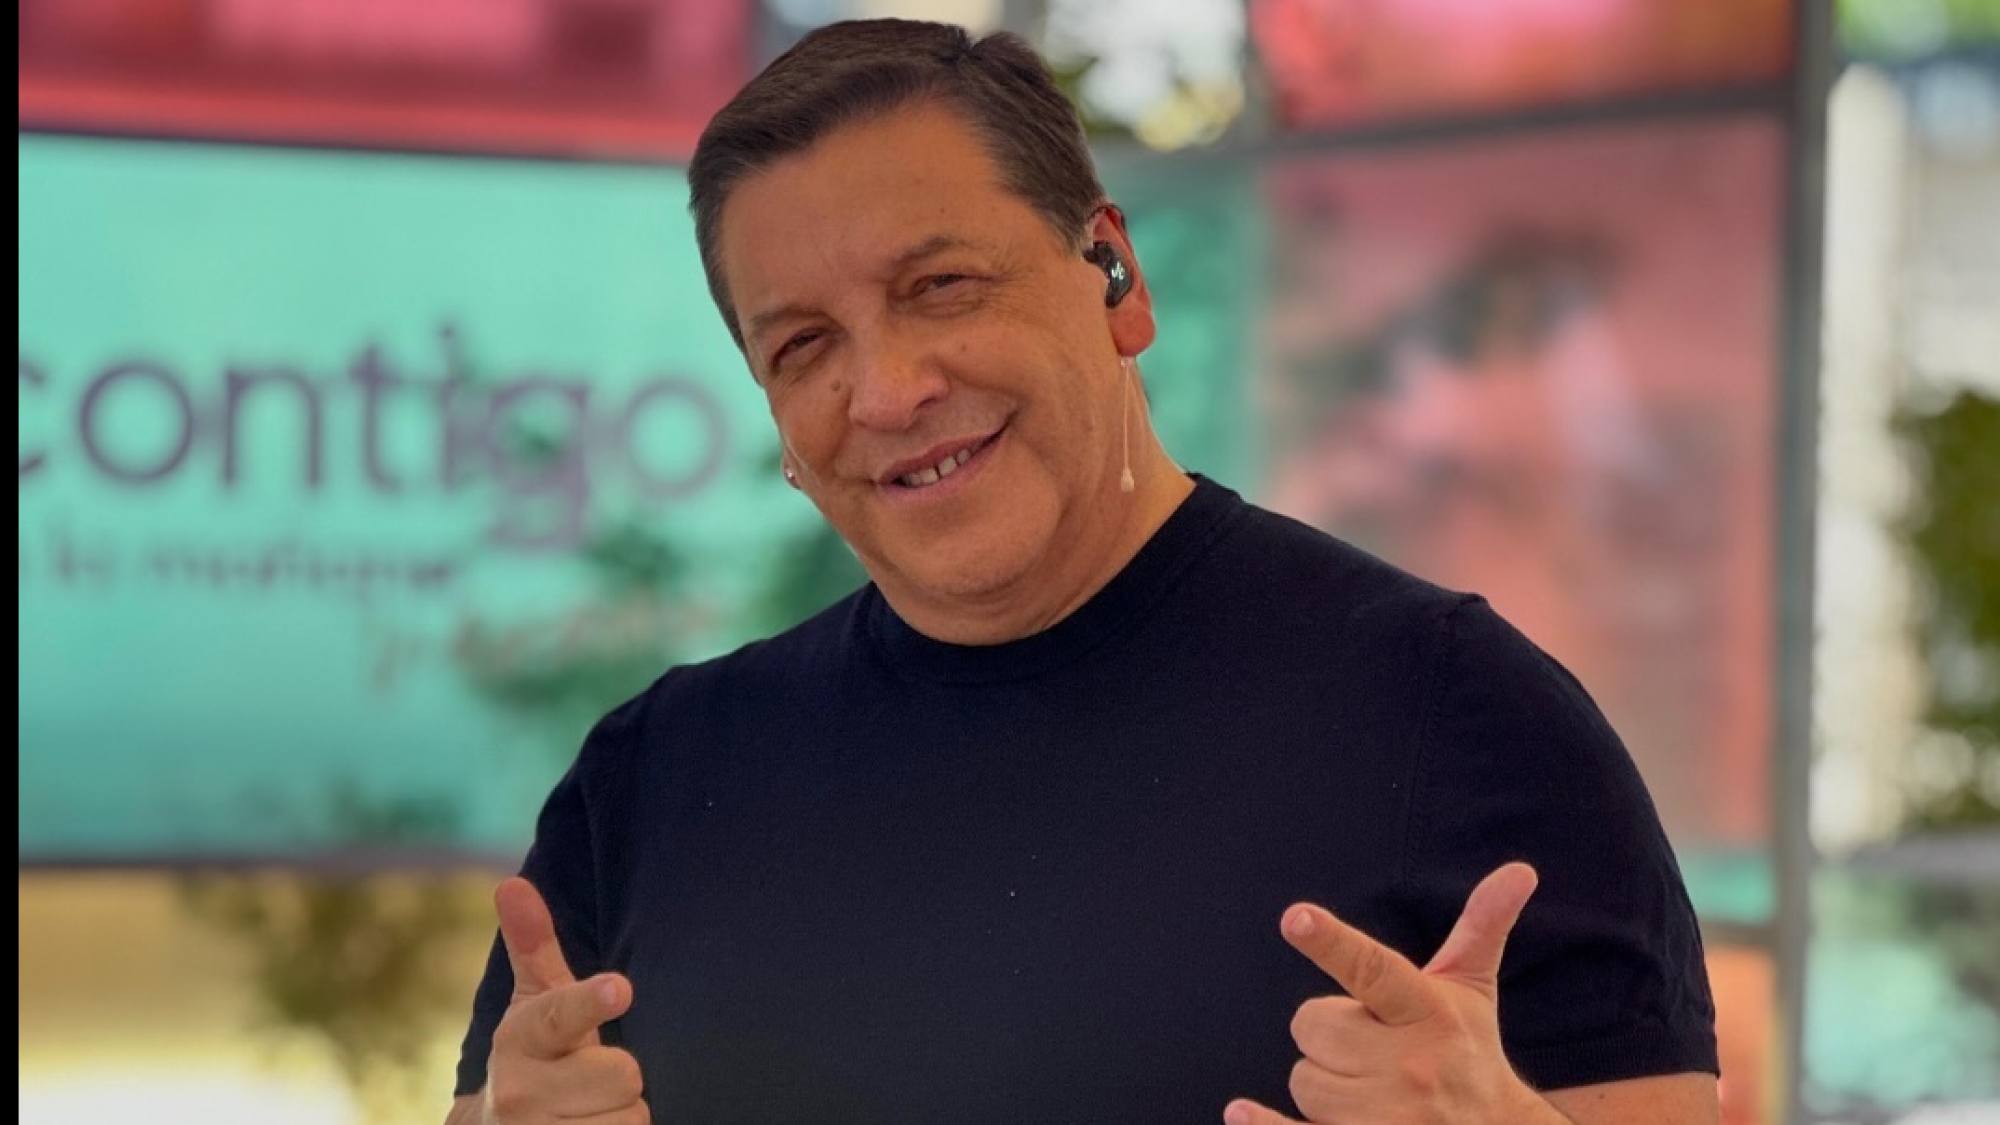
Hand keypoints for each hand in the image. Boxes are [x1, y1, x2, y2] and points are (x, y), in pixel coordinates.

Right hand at [482, 877, 649, 1124]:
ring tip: (587, 1115)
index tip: (619, 987)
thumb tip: (511, 884)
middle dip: (620, 1080)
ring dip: (622, 1117)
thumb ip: (532, 948)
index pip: (560, 1017)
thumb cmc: (536, 1061)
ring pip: (631, 1118)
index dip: (591, 1003)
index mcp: (519, 1041)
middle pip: (624, 1072)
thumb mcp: (533, 1009)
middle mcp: (520, 1093)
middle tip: (590, 1084)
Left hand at [1225, 863, 1551, 1124]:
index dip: (1332, 942)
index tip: (1295, 917)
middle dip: (1329, 1033)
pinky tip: (1239, 1113)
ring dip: (1323, 1083)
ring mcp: (1388, 1115)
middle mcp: (1410, 1065)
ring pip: (1303, 1080)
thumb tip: (1520, 870)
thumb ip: (1482, 926)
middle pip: (1312, 1026)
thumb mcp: (1474, 991)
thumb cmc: (1470, 1054)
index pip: (1373, 970)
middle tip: (1368, 1045)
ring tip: (1370, 1091)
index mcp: (1429, 1012)